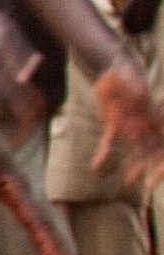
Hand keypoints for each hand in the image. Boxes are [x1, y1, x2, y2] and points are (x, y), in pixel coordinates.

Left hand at [0, 96, 74, 254]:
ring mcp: (9, 183)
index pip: (34, 219)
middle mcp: (16, 185)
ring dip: (45, 237)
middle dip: (52, 245)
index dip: (46, 243)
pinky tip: (35, 231)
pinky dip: (30, 223)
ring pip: (33, 215)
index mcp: (12, 182)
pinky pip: (21, 208)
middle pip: (39, 219)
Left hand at [90, 58, 163, 187]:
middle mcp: (145, 124)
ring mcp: (130, 126)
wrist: (112, 68)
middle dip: (151, 167)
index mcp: (154, 116)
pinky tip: (97, 166)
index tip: (159, 175)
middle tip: (146, 186)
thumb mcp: (131, 77)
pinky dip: (104, 153)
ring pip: (134, 150)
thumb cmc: (125, 72)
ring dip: (133, 165)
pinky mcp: (113, 124)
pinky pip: (109, 142)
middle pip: (152, 150)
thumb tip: (141, 96)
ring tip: (128, 182)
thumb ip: (136, 87)